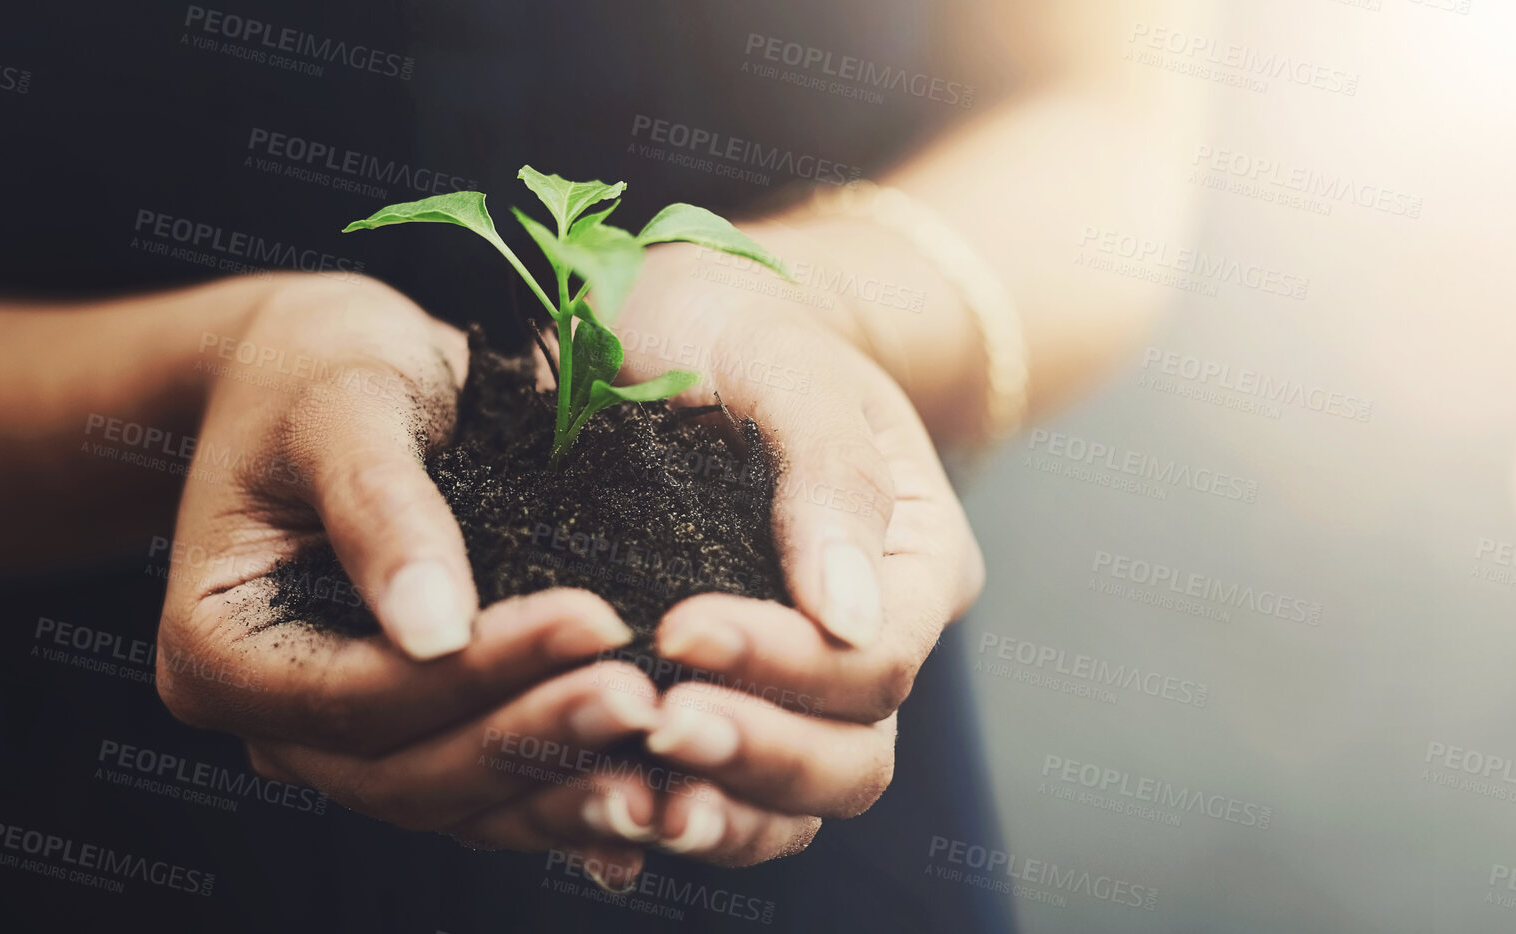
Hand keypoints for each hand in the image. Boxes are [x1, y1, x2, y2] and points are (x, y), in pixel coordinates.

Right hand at [152, 273, 662, 883]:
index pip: (356, 695)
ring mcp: (340, 744)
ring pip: (452, 802)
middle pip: (403, 773)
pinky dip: (562, 795)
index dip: (476, 672)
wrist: (327, 370)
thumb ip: (380, 510)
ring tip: (665, 744)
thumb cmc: (318, 367)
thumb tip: (433, 630)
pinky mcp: (411, 737)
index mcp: (218, 651)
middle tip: (644, 696)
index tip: (592, 622)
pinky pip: (485, 793)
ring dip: (559, 786)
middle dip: (530, 740)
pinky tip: (650, 787)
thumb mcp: (342, 408)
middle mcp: (270, 721)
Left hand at [607, 243, 986, 864]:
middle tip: (655, 724)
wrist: (678, 315)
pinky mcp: (720, 698)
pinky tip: (598, 823)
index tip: (676, 626)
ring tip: (625, 801)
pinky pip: (716, 793)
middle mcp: (870, 640)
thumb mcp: (787, 362)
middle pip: (851, 758)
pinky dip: (666, 815)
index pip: (875, 661)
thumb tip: (849, 617)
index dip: (784, 663)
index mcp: (916, 563)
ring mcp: (796, 683)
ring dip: (715, 811)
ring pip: (792, 804)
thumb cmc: (742, 318)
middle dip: (757, 754)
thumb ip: (829, 476)